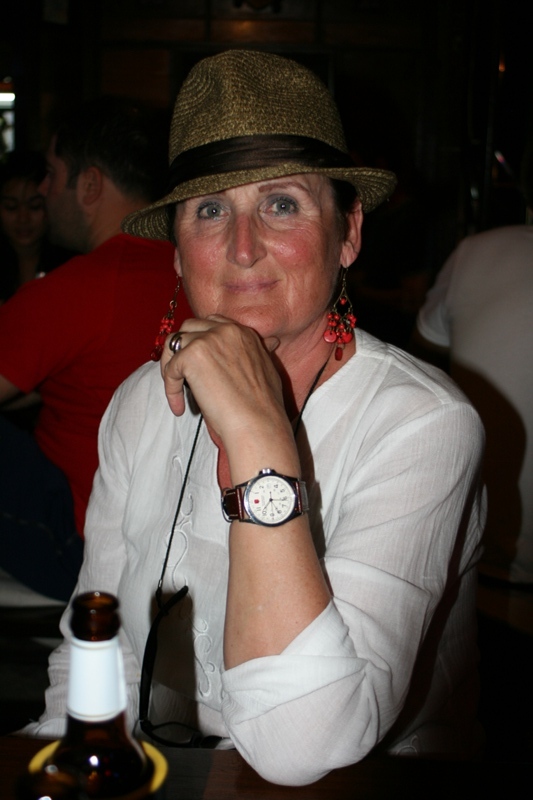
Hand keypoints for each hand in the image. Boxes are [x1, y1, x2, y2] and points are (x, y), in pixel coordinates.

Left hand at [160, 315, 283, 442]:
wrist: (258, 424)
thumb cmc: (264, 408)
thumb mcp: (269, 369)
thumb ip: (260, 353)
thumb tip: (270, 344)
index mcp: (244, 332)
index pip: (212, 324)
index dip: (200, 341)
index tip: (198, 363)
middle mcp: (226, 330)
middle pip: (190, 327)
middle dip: (181, 348)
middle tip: (181, 374)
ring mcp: (208, 340)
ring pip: (173, 343)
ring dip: (170, 365)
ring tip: (175, 390)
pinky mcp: (192, 356)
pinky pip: (170, 369)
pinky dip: (170, 389)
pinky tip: (179, 407)